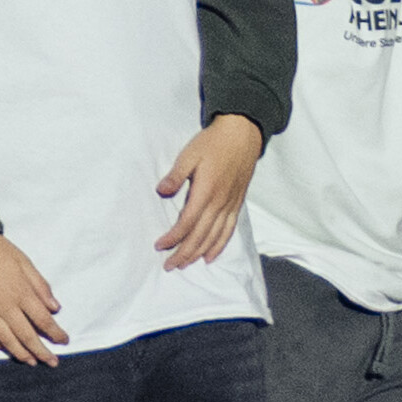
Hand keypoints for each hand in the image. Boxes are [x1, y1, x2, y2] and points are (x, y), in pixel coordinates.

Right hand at [0, 234, 66, 367]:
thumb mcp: (25, 262)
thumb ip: (40, 286)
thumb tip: (55, 307)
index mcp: (21, 293)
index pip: (44, 321)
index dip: (56, 334)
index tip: (64, 341)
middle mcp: (5, 307)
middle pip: (27, 337)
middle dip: (42, 352)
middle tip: (52, 362)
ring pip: (7, 341)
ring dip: (21, 354)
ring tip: (31, 362)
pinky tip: (3, 348)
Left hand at [155, 115, 265, 268]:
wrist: (242, 135)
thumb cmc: (213, 143)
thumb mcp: (189, 154)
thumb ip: (176, 175)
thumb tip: (161, 191)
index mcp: (206, 191)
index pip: (187, 223)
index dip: (173, 238)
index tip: (159, 246)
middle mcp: (220, 203)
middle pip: (200, 236)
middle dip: (184, 253)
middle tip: (169, 266)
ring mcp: (230, 205)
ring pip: (215, 237)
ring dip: (199, 253)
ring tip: (185, 264)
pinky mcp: (237, 204)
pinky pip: (229, 230)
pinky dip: (219, 246)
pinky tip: (210, 256)